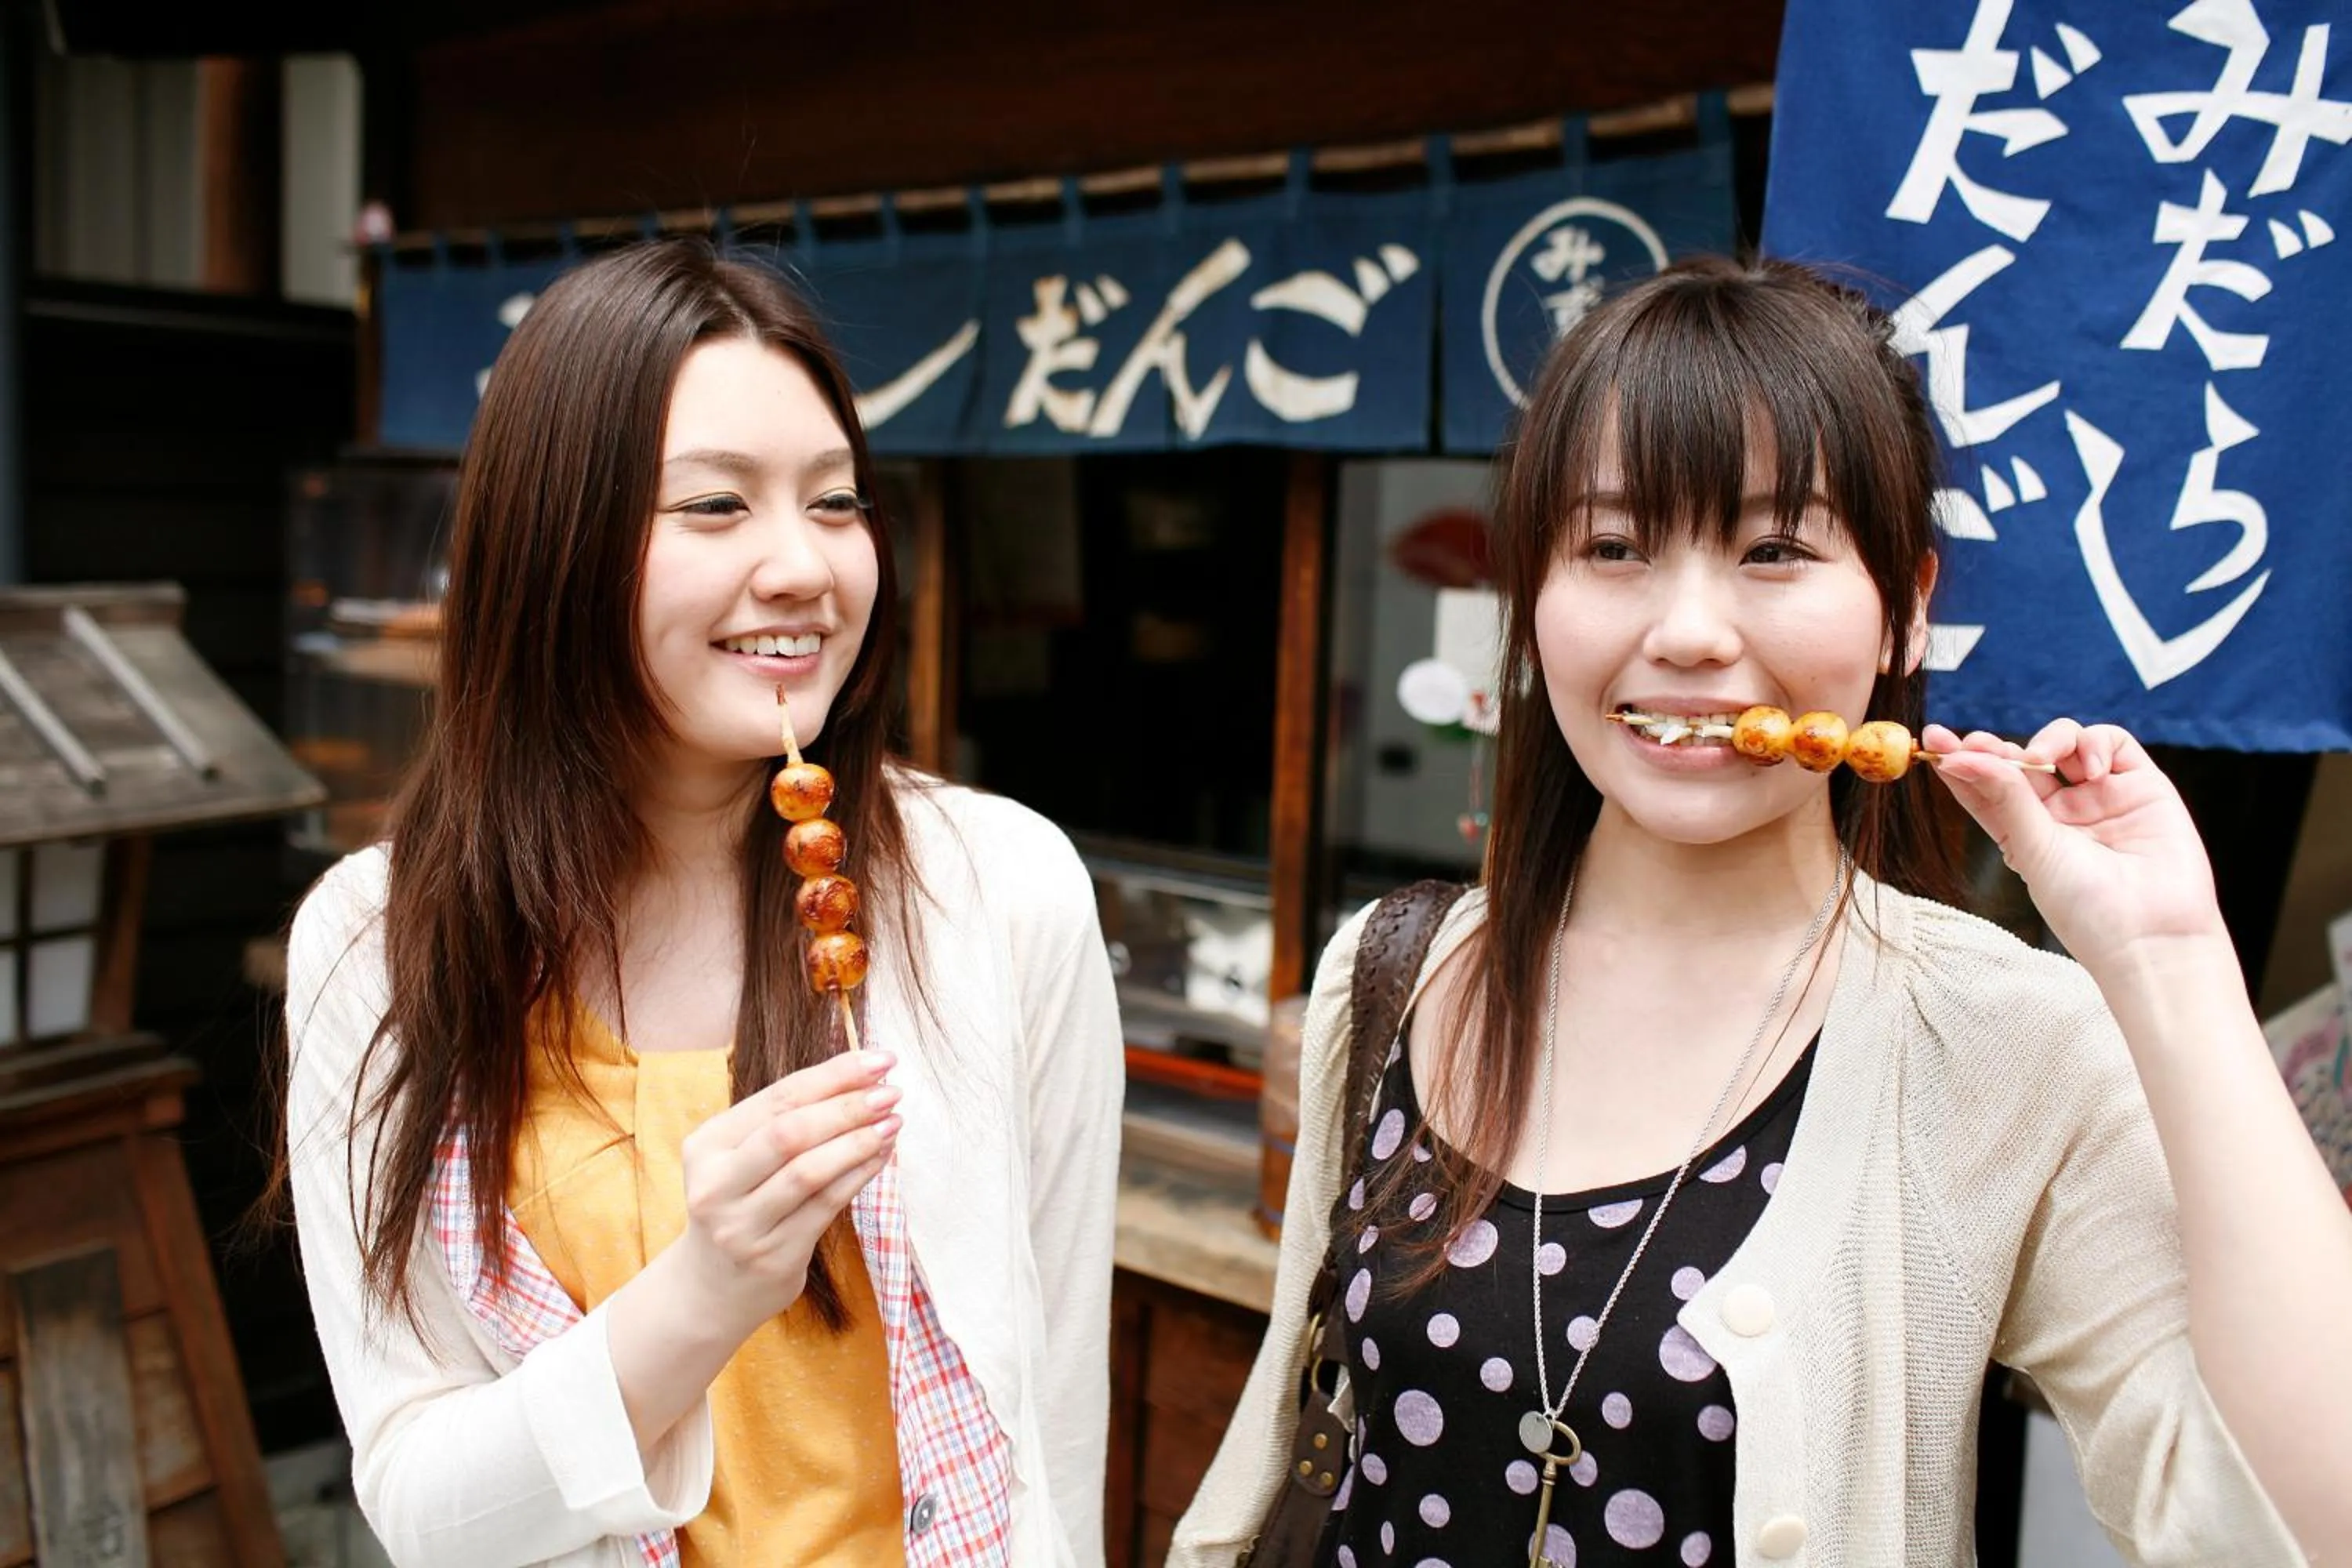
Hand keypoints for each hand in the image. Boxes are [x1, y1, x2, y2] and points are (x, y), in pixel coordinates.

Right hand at [669, 1048, 899, 1339]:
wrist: (710, 1289)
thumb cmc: (740, 1205)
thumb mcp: (740, 1159)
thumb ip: (784, 1120)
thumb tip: (861, 1075)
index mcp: (705, 1147)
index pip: (777, 1098)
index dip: (833, 1075)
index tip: (879, 1060)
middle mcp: (716, 1186)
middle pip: (789, 1133)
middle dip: (847, 1106)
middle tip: (891, 1091)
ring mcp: (742, 1226)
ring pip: (809, 1172)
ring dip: (859, 1141)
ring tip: (894, 1121)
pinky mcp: (774, 1257)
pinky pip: (825, 1207)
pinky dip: (859, 1175)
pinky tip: (882, 1156)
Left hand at [1922, 720, 2232, 979]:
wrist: (2154, 936)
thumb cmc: (2087, 908)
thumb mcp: (2033, 849)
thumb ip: (2004, 797)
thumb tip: (1958, 758)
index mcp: (2024, 833)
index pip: (1986, 787)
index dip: (1963, 762)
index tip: (1934, 740)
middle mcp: (2061, 813)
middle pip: (2021, 762)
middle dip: (1995, 747)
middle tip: (1973, 742)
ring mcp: (2101, 797)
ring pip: (2066, 744)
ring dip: (2046, 740)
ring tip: (2039, 759)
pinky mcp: (2142, 786)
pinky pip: (2112, 743)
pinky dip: (2095, 744)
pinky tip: (2090, 768)